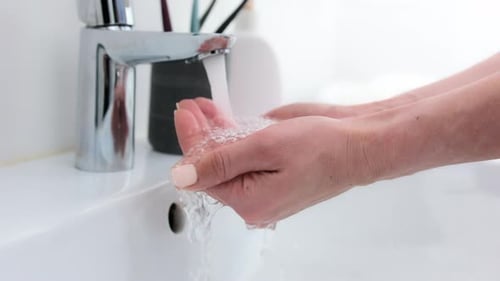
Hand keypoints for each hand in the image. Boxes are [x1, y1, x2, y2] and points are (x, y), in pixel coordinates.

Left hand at [172, 98, 372, 225]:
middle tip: (189, 108)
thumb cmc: (325, 148)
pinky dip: (232, 137)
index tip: (184, 114)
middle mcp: (254, 199)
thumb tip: (184, 176)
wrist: (359, 143)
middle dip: (200, 135)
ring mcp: (264, 186)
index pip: (204, 173)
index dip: (190, 141)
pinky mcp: (273, 172)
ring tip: (202, 109)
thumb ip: (221, 160)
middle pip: (213, 167)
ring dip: (213, 133)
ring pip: (227, 159)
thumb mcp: (265, 148)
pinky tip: (223, 120)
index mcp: (250, 202)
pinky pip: (244, 156)